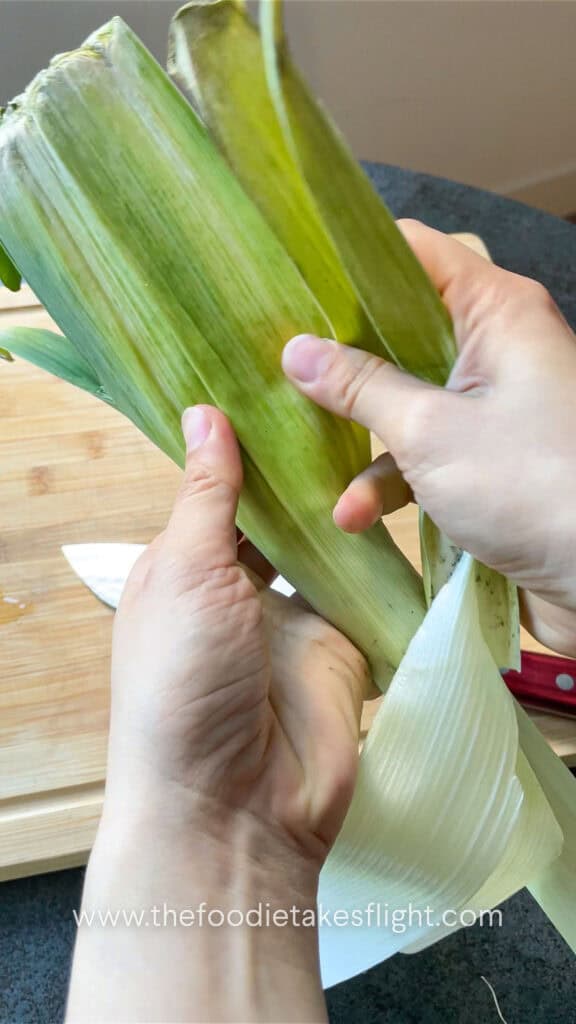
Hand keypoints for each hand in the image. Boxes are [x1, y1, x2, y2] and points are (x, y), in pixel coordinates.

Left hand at [67, 405, 368, 1022]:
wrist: (234, 804)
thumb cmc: (182, 679)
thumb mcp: (183, 574)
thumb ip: (206, 495)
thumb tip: (203, 412)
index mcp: (180, 568)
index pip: (213, 493)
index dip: (241, 446)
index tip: (277, 385)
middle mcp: (233, 588)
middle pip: (270, 516)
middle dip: (295, 473)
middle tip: (336, 402)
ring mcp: (289, 616)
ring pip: (318, 546)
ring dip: (334, 510)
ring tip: (367, 439)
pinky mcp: (339, 643)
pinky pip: (360, 587)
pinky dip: (371, 555)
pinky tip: (389, 502)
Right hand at [282, 220, 575, 655]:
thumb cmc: (532, 485)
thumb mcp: (431, 432)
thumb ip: (361, 388)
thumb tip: (298, 350)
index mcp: (496, 311)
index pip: (413, 254)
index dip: (349, 262)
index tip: (290, 282)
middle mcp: (496, 347)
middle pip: (401, 329)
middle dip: (342, 360)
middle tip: (281, 369)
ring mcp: (494, 404)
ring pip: (408, 397)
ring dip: (364, 438)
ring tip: (320, 470)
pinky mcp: (489, 457)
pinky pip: (427, 450)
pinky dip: (394, 479)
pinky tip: (354, 516)